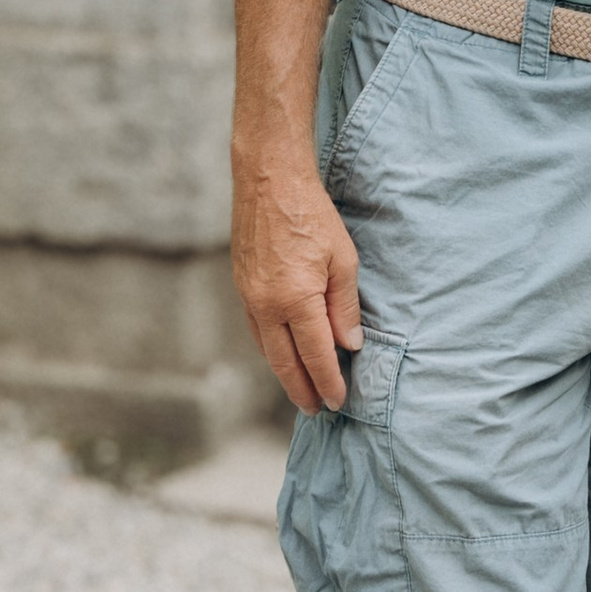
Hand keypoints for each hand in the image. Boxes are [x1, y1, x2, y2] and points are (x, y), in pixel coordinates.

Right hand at [231, 152, 363, 415]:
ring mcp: (249, 297)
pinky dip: (270, 349)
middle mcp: (266, 306)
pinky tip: (281, 354)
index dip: (328, 381)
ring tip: (301, 390)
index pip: (315, 355)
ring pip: (266, 349)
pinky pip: (255, 330)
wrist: (268, 180)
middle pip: (284, 362)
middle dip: (302, 390)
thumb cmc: (312, 215)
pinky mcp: (241, 286)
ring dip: (284, 373)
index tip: (338, 401)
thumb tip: (349, 345)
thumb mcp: (343, 259)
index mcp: (295, 300)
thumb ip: (345, 306)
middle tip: (316, 410)